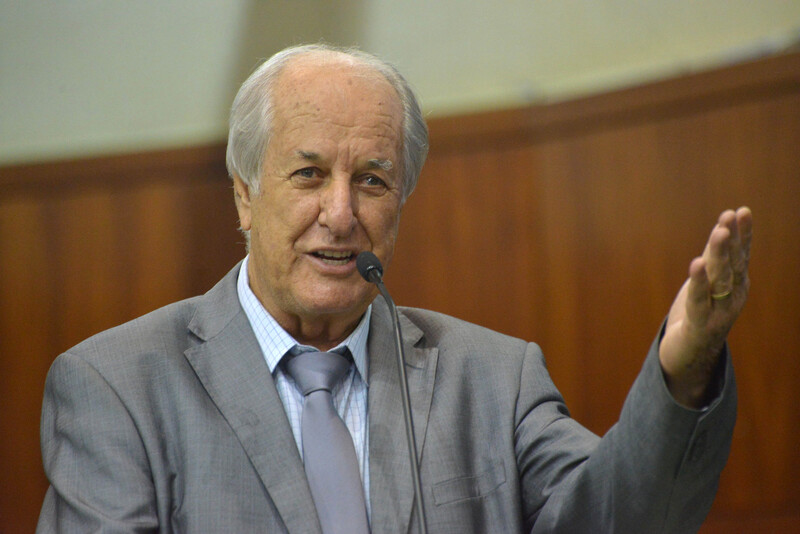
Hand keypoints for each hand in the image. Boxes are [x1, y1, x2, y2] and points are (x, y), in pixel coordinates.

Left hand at [659, 207, 752, 407]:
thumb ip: (714, 260)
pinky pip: (699, 301)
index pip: (740, 256)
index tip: (741, 211)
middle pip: (732, 264)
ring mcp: (718, 313)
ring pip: (719, 280)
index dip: (742, 234)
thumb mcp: (707, 283)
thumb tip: (722, 228)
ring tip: (719, 232)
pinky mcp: (700, 326)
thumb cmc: (697, 315)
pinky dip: (698, 281)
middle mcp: (732, 298)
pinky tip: (696, 264)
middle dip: (731, 240)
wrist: (687, 357)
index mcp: (735, 286)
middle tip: (729, 217)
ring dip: (720, 255)